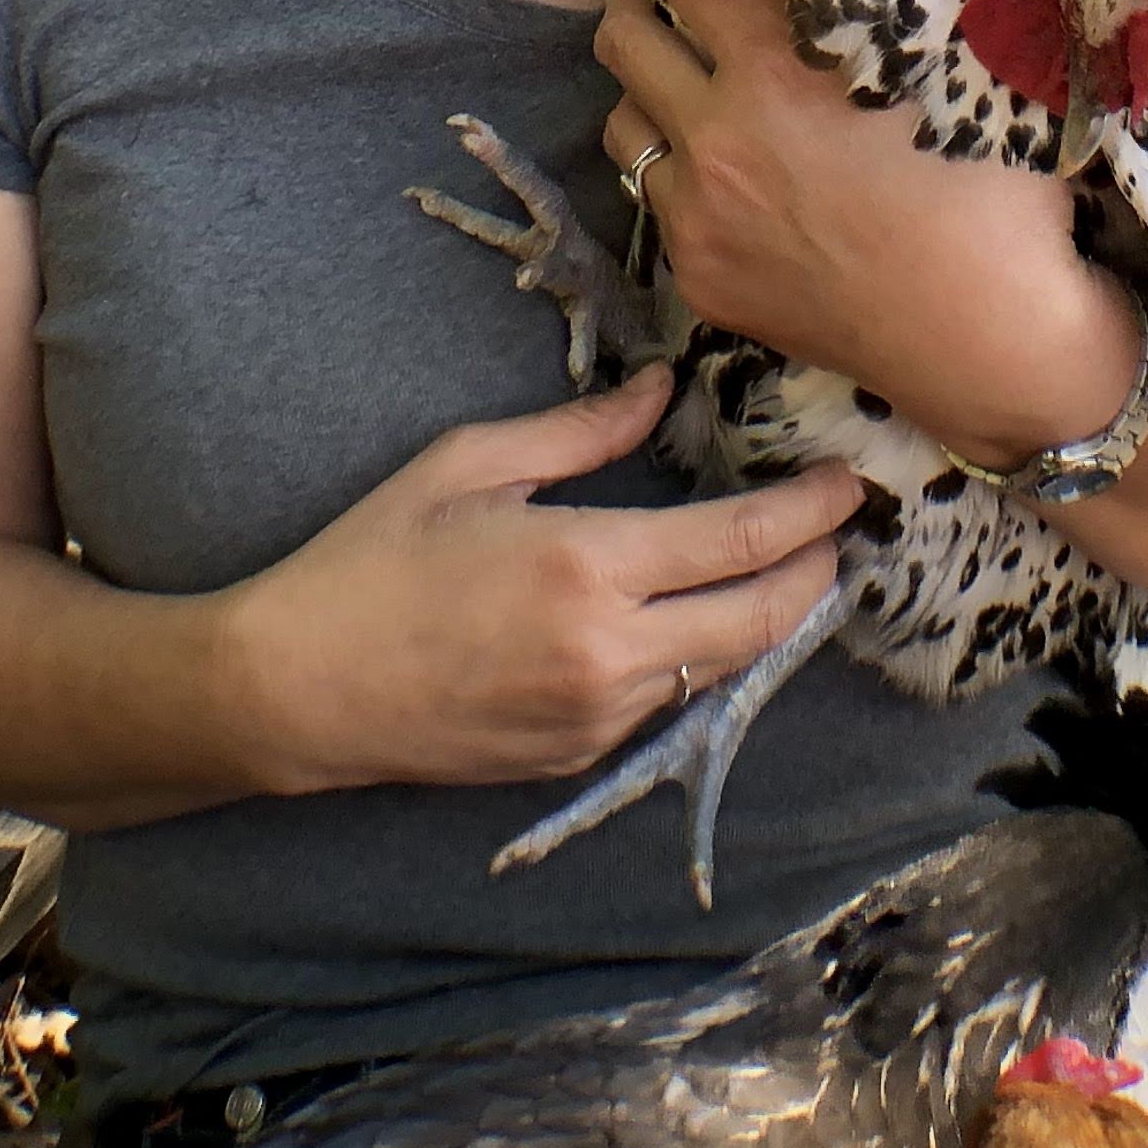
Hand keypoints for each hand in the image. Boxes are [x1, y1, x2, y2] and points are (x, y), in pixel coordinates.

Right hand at [220, 362, 859, 796]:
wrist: (299, 689)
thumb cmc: (371, 559)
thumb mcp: (469, 465)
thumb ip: (580, 432)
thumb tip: (660, 392)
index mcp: (588, 566)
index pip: (745, 544)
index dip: (813, 513)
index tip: (848, 484)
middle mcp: (611, 653)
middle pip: (764, 621)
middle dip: (817, 574)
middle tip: (836, 532)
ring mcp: (598, 716)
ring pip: (718, 665)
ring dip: (755, 617)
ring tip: (766, 566)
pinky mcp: (577, 755)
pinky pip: (662, 700)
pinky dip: (689, 655)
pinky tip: (676, 616)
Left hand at [595, 0, 1142, 466]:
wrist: (991, 341)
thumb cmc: (998, 196)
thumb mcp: (961, 71)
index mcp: (778, 77)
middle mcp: (720, 141)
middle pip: (626, 33)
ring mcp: (699, 217)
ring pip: (623, 118)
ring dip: (644, 81)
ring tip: (677, 63)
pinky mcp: (699, 278)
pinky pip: (652, 197)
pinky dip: (673, 164)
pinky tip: (714, 156)